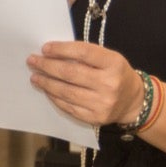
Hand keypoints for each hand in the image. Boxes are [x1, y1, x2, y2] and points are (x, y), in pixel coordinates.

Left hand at [26, 40, 143, 126]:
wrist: (133, 101)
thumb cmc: (116, 74)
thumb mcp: (109, 58)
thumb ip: (86, 55)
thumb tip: (54, 53)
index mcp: (114, 64)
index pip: (84, 52)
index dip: (62, 49)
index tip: (45, 48)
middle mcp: (109, 84)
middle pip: (71, 73)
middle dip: (48, 66)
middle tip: (33, 61)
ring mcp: (102, 103)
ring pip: (66, 92)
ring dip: (47, 83)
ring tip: (35, 77)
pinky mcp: (95, 118)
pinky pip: (69, 107)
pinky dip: (55, 97)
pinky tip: (47, 90)